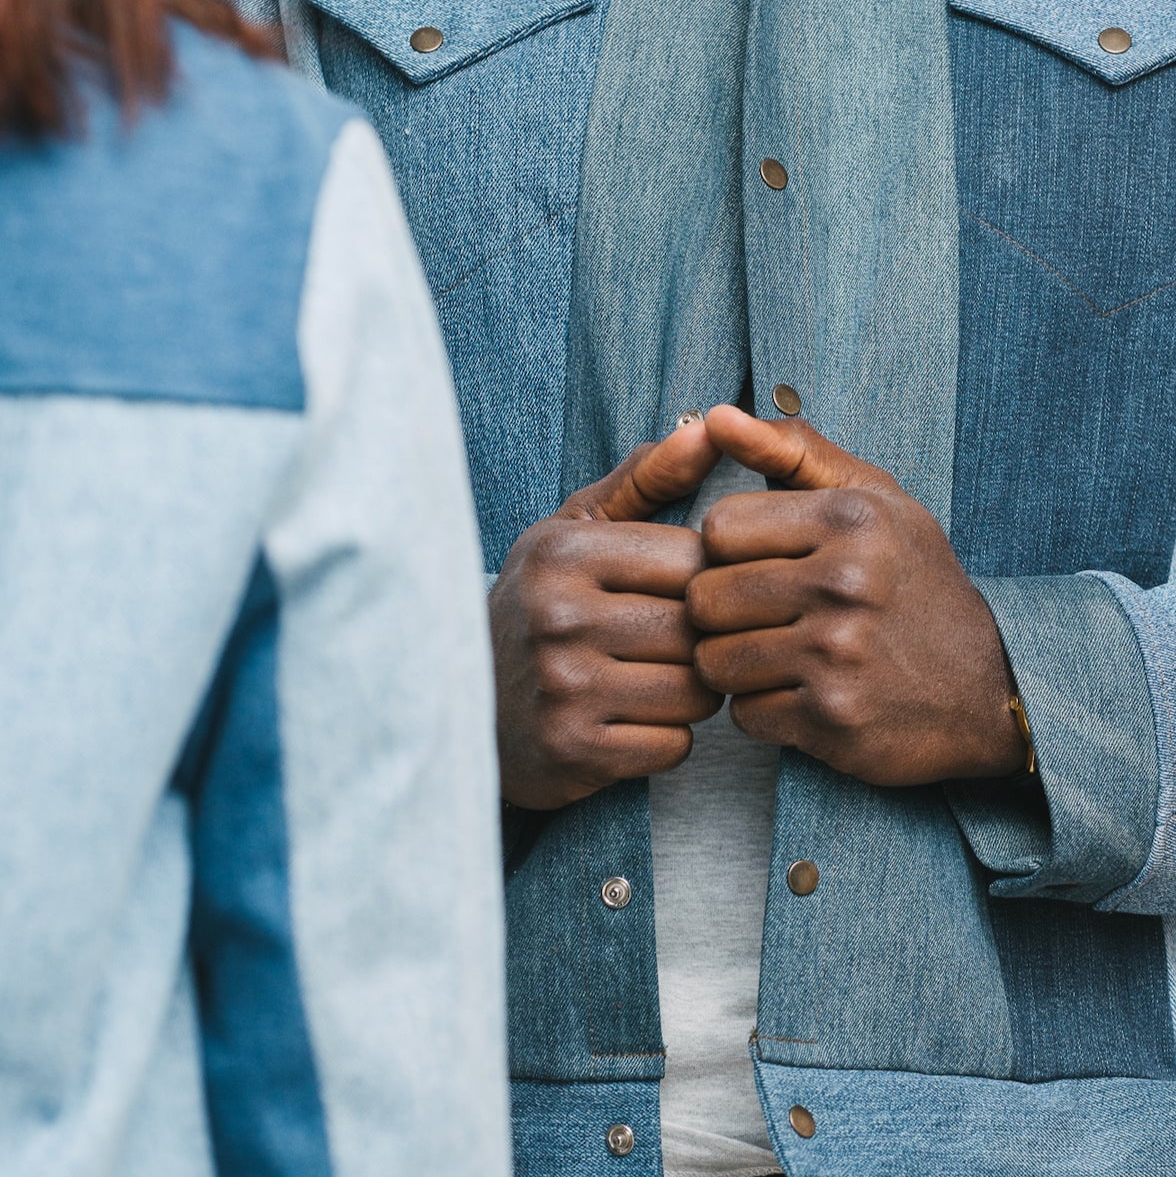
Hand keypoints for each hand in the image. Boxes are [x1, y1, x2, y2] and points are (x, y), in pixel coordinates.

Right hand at [490, 419, 724, 809]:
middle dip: (698, 640)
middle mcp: (558, 617)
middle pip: (697, 629)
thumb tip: (711, 424)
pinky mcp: (572, 752)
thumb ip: (648, 477)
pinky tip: (633, 722)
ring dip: (692, 691)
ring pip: (696, 690)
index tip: (679, 593)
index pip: (694, 561)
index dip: (703, 581)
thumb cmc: (541, 605)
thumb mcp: (577, 529)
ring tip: (656, 679)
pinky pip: (675, 745)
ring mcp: (563, 689)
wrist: (462, 711)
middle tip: (671, 644)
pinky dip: (668, 738)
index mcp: (565, 553)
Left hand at [685, 406, 1027, 786]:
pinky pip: (744, 714)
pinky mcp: (832, 718)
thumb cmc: (915, 583)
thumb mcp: (874, 500)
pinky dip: (764, 710)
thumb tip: (715, 418)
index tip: (765, 563)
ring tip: (779, 654)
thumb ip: (793, 452)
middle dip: (725, 612)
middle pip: (706, 597)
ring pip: (714, 660)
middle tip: (767, 617)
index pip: (718, 528)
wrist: (985, 691)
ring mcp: (839, 654)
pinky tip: (803, 694)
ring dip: (737, 664)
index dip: (730, 551)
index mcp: (852, 517)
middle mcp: (847, 582)